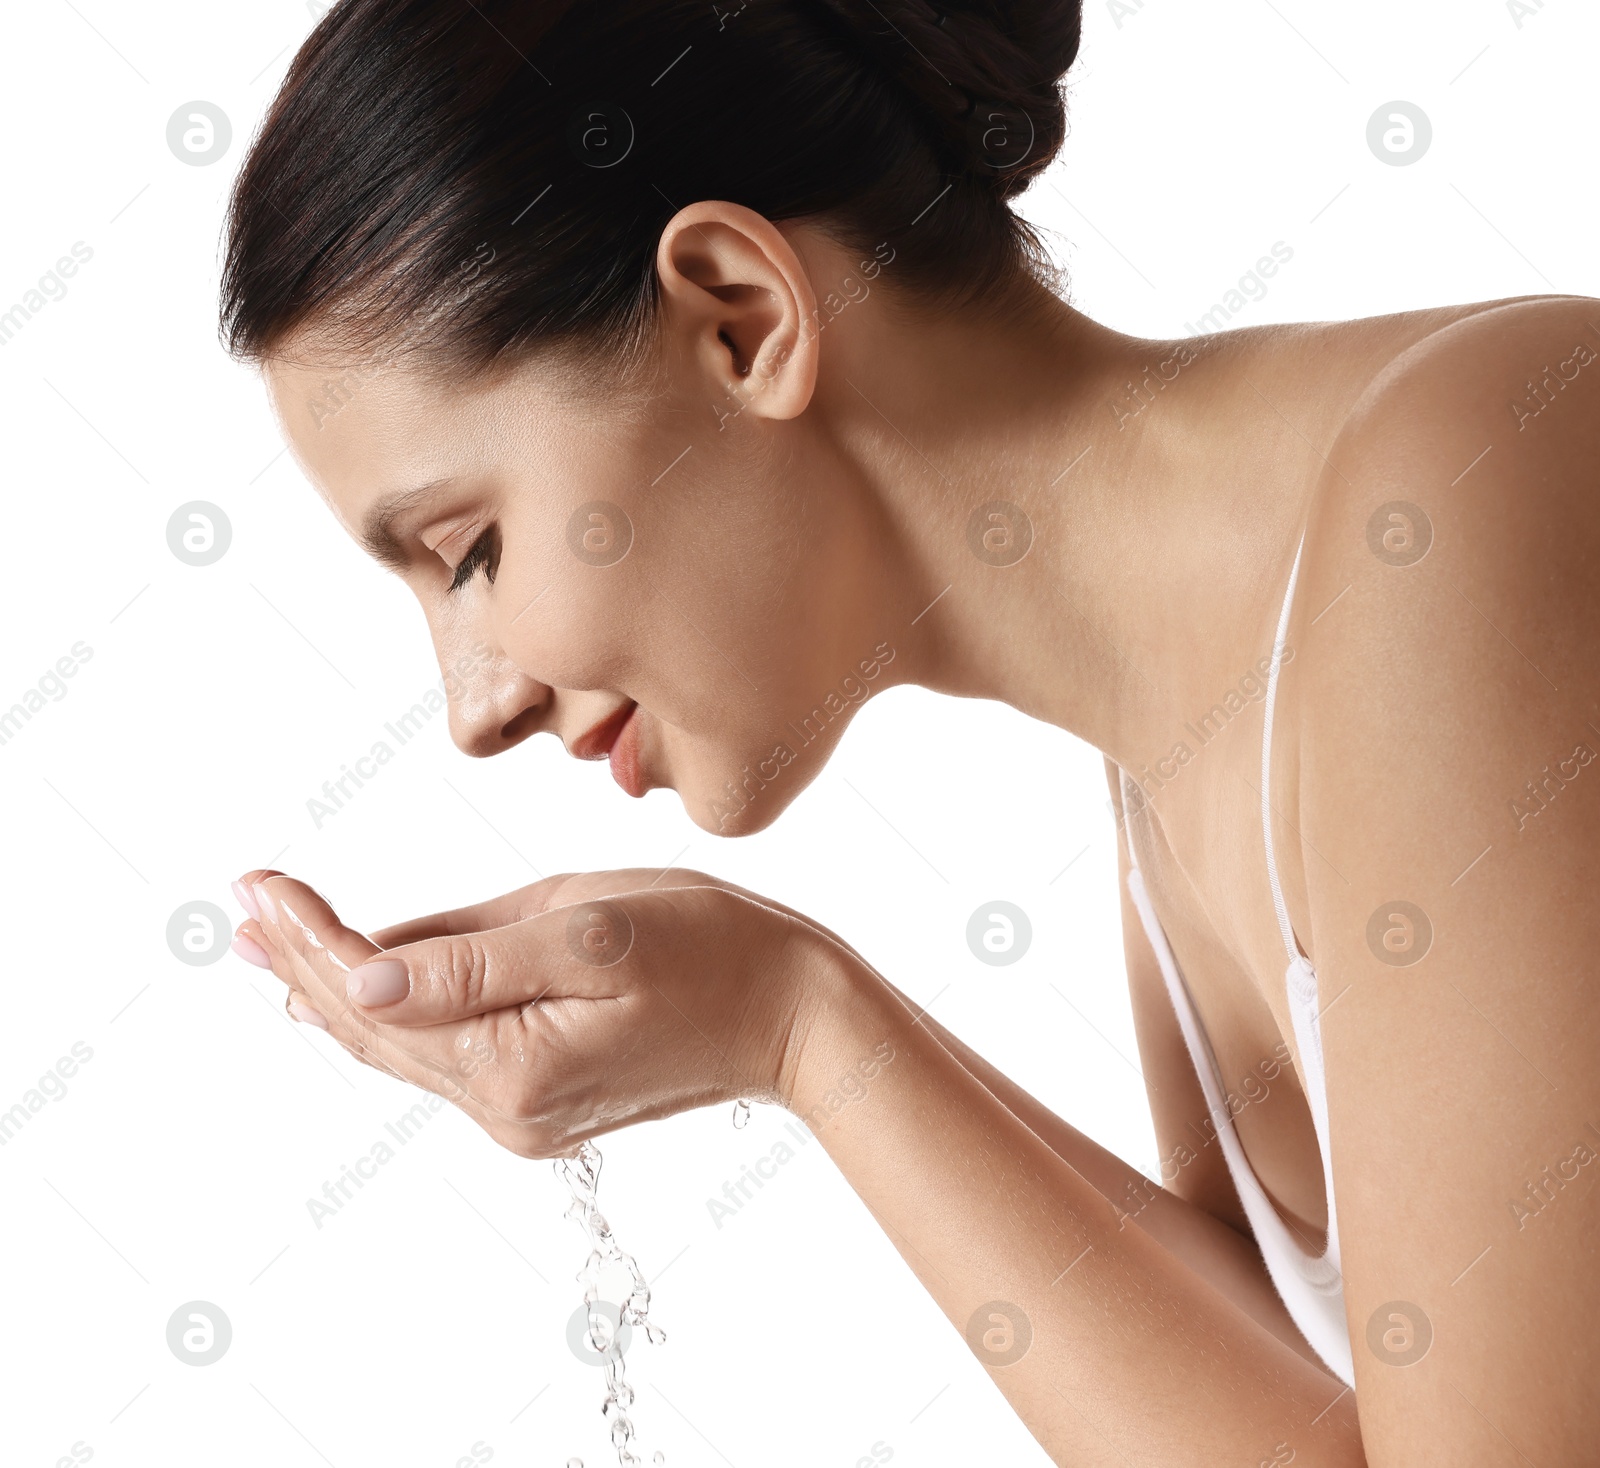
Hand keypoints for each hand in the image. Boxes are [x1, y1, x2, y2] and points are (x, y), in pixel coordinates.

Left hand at [230, 867, 836, 1157]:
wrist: (795, 1016)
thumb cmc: (710, 950)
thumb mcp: (590, 932)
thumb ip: (470, 957)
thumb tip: (360, 973)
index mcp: (510, 1067)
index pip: (373, 995)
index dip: (308, 934)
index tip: (256, 882)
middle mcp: (504, 1109)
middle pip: (375, 1029)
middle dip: (306, 960)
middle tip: (241, 907)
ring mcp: (524, 1113)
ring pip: (406, 1043)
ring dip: (340, 987)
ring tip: (276, 943)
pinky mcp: (546, 1100)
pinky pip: (449, 1051)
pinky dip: (400, 1011)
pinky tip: (365, 986)